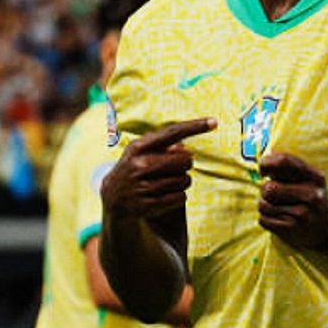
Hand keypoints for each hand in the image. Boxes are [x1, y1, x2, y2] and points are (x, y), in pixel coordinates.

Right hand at [101, 118, 216, 219]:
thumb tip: (185, 150)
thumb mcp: (141, 150)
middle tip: (177, 167)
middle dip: (186, 164)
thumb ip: (163, 145)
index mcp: (139, 147)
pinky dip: (179, 195)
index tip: (214, 122)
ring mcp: (143, 187)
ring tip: (170, 181)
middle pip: (184, 160)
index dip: (194, 127)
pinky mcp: (148, 205)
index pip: (172, 133)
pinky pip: (180, 198)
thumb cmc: (134, 166)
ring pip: (184, 181)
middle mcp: (139, 166)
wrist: (113, 196)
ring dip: (183, 181)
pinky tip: (168, 193)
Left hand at [258, 152, 327, 247]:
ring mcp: (303, 213)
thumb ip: (289, 167)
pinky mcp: (293, 230)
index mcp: (316, 177)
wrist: (324, 233)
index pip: (284, 162)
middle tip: (274, 196)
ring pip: (263, 205)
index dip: (267, 164)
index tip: (263, 170)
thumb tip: (267, 153)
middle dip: (266, 192)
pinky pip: (263, 220)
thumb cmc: (310, 201)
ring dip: (265, 207)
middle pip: (269, 187)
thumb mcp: (308, 181)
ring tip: (278, 209)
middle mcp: (312, 194)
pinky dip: (266, 220)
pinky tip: (279, 220)